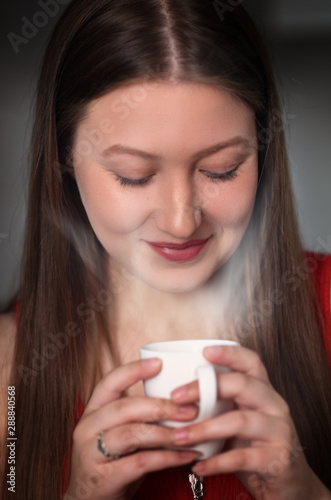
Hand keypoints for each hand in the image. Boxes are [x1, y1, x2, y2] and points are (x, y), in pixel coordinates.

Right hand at [65, 358, 198, 499]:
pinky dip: (167, 458)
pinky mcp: (103, 478)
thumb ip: (138, 417)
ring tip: (190, 433)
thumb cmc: (110, 462)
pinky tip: (186, 456)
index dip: (133, 370)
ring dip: (166, 432)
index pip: (109, 382)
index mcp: (93, 411)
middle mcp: (87, 428)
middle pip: (125, 407)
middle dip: (161, 405)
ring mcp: (91, 454)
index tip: (159, 363)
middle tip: (190, 407)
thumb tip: (180, 399)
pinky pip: (140, 462)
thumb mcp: (118, 434)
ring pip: (132, 434)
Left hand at [170, 345, 330, 499]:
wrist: (290, 484)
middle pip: (242, 385)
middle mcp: (274, 405)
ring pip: (239, 421)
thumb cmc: (256, 446)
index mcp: (263, 391)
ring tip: (178, 437)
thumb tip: (176, 395)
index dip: (230, 354)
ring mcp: (279, 431)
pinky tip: (198, 465)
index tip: (205, 352)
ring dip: (203, 429)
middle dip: (205, 388)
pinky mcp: (278, 459)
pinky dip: (216, 462)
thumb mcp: (239, 419)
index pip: (251, 362)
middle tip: (175, 397)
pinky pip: (242, 457)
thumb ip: (219, 404)